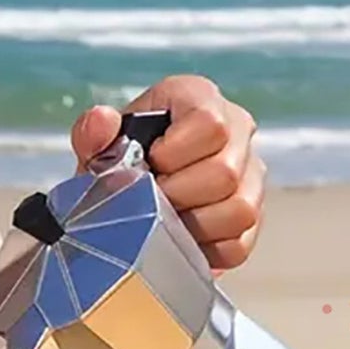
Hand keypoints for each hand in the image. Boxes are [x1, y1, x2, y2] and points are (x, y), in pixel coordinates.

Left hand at [70, 75, 265, 272]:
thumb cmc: (123, 159)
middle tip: (152, 200)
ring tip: (168, 221)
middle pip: (225, 172)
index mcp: (200, 99)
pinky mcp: (256, 216)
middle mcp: (238, 131)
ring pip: (240, 210)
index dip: (174, 154)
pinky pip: (240, 243)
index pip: (210, 124)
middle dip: (180, 195)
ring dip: (196, 225)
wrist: (134, 187)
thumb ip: (93, 133)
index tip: (150, 164)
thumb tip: (102, 120)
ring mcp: (251, 175)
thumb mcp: (100, 145)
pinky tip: (184, 239)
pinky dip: (207, 250)